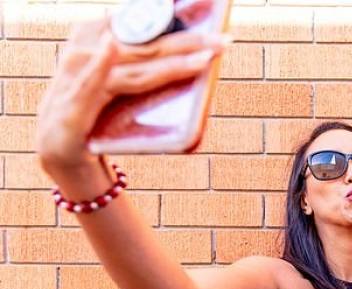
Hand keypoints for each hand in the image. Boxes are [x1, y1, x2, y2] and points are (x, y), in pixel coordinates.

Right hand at [36, 18, 228, 170]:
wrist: (57, 143)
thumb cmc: (94, 106)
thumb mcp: (117, 78)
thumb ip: (145, 64)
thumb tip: (195, 56)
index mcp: (97, 34)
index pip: (142, 22)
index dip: (173, 17)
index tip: (208, 12)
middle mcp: (89, 48)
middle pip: (149, 46)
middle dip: (190, 41)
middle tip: (224, 39)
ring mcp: (80, 73)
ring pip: (138, 68)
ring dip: (174, 61)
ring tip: (207, 55)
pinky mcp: (75, 101)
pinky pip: (92, 81)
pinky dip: (100, 63)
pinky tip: (109, 47)